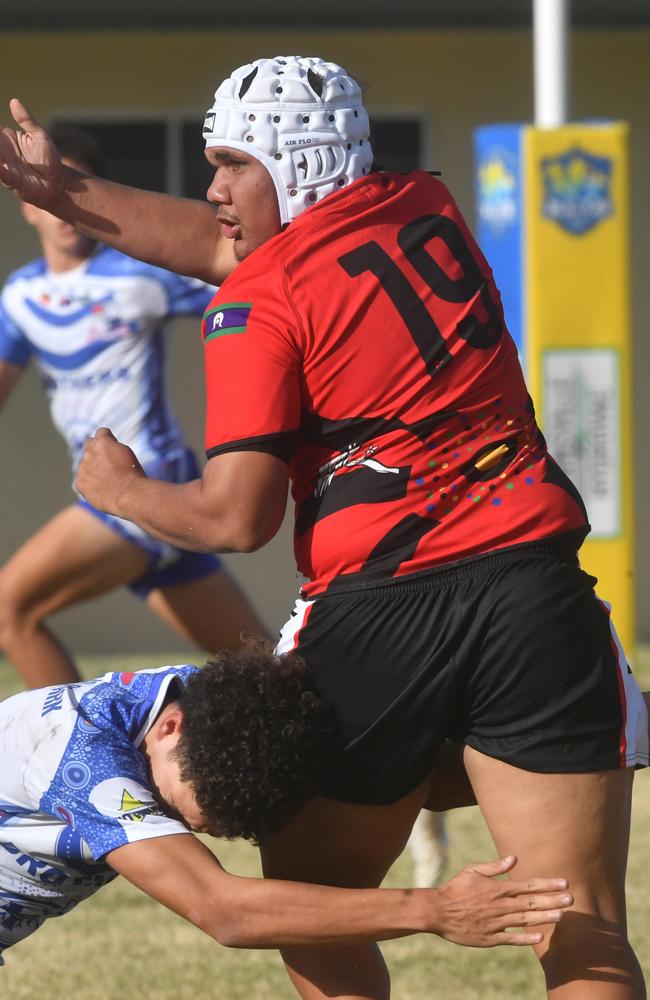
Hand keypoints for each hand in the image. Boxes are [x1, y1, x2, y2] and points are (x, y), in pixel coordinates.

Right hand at [0, 98, 65, 207]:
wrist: (57, 182)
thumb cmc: (48, 158)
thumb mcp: (40, 134)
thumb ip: (26, 119)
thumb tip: (14, 101)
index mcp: (6, 137)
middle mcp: (1, 151)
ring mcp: (3, 165)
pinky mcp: (9, 179)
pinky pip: (0, 172)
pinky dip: (0, 167)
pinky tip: (1, 160)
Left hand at [75, 427, 144, 513]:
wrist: (128, 494)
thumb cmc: (133, 474)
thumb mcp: (127, 453)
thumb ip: (114, 447)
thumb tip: (108, 448)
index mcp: (102, 441)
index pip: (101, 432)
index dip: (109, 439)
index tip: (113, 446)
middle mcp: (89, 452)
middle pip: (89, 445)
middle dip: (96, 450)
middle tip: (107, 462)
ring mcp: (82, 468)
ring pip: (85, 464)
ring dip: (93, 468)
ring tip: (107, 480)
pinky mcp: (79, 482)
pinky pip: (82, 479)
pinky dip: (89, 483)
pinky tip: (101, 488)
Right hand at [433, 855, 571, 946]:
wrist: (437, 911)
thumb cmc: (456, 889)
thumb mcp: (472, 871)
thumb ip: (494, 867)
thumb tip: (514, 858)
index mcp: (496, 888)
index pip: (527, 885)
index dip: (547, 884)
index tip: (564, 883)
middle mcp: (499, 905)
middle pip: (530, 903)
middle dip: (552, 900)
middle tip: (572, 899)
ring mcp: (495, 923)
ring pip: (524, 920)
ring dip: (544, 918)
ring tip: (562, 915)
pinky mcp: (489, 938)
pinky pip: (510, 938)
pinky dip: (525, 938)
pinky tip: (540, 937)